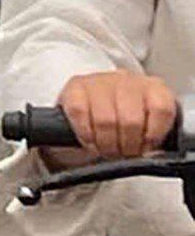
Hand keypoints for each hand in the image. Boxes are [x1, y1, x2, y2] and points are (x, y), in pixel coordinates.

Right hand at [53, 70, 179, 162]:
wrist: (94, 105)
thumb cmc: (125, 119)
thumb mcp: (148, 126)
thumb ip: (154, 138)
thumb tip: (150, 155)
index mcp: (153, 88)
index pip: (161, 109)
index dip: (153, 136)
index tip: (145, 149)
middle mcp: (126, 80)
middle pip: (131, 120)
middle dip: (127, 146)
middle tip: (123, 154)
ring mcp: (99, 81)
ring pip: (105, 120)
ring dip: (106, 144)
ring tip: (107, 151)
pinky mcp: (75, 87)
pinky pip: (80, 115)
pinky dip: (86, 134)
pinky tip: (90, 140)